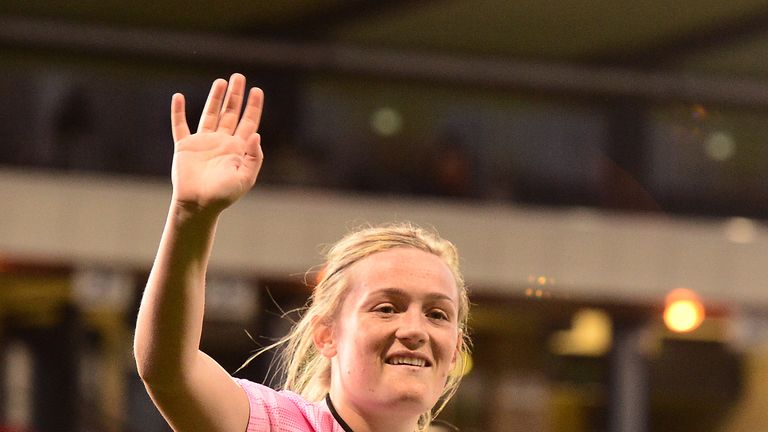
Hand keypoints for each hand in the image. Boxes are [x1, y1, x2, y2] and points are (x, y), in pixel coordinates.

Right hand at [170, 73, 263, 214]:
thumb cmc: (224, 195)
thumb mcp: (245, 178)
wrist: (199, 205)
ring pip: (210, 114)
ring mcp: (203, 143)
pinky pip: (180, 126)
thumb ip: (253, 157)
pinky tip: (179, 97)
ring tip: (221, 81)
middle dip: (235, 95)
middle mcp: (221, 142)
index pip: (248, 122)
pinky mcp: (185, 146)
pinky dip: (178, 112)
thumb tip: (256, 134)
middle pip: (230, 113)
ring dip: (215, 98)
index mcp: (237, 149)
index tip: (257, 90)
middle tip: (239, 76)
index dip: (253, 106)